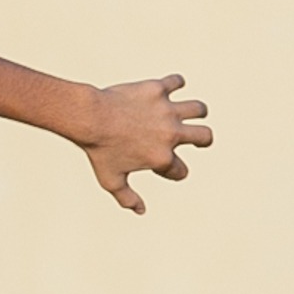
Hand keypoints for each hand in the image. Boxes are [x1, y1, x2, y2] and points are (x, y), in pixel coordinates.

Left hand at [80, 74, 212, 212]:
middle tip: (194, 137)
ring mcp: (166, 111)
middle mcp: (170, 134)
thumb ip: (127, 198)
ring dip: (196, 111)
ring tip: (186, 112)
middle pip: (205, 137)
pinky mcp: (157, 90)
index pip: (181, 171)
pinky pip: (176, 81)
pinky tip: (167, 87)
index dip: (172, 171)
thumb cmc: (97, 150)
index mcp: (162, 158)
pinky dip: (175, 83)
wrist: (88, 118)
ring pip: (199, 109)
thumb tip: (140, 211)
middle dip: (203, 140)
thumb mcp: (110, 179)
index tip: (160, 165)